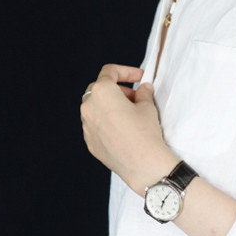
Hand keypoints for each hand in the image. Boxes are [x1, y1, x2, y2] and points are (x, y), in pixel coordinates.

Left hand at [80, 64, 177, 193]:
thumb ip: (143, 93)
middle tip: (135, 97)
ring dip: (111, 106)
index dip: (126, 72)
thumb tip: (143, 89)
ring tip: (130, 114)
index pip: (110, 72)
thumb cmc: (145, 132)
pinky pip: (96, 126)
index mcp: (102, 92)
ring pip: (96, 108)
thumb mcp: (148, 107)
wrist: (143, 164)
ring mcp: (87, 126)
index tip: (139, 78)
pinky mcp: (90, 142)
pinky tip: (123, 130)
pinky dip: (107, 122)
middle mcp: (89, 107)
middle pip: (99, 89)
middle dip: (117, 90)